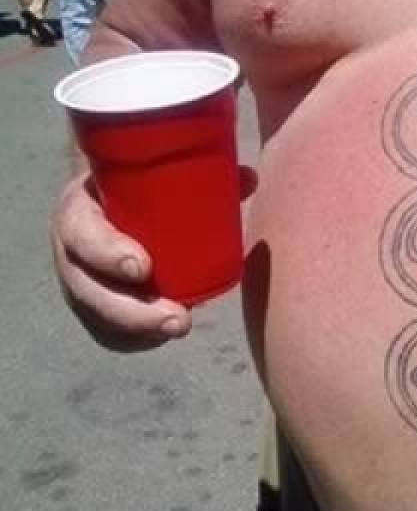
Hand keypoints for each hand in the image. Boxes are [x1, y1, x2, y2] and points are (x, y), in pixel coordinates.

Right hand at [51, 174, 191, 351]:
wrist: (110, 200)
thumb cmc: (134, 184)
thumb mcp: (151, 174)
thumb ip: (198, 174)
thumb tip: (249, 179)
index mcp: (78, 209)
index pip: (80, 233)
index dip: (107, 253)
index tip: (143, 268)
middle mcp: (72, 250)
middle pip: (88, 289)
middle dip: (131, 310)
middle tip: (178, 317)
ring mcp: (79, 282)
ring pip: (98, 316)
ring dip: (138, 329)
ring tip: (180, 327)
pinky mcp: (93, 305)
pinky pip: (106, 331)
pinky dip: (135, 337)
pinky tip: (162, 337)